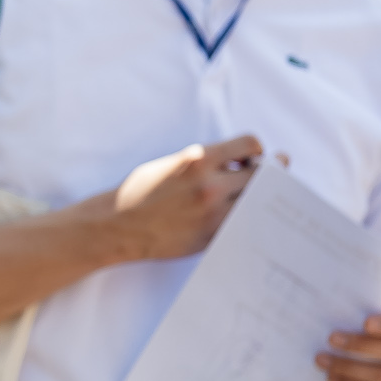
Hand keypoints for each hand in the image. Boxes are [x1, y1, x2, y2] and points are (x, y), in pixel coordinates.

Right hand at [108, 134, 262, 261]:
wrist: (115, 226)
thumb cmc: (140, 192)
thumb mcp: (173, 163)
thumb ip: (208, 161)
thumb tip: (243, 162)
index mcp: (198, 160)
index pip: (250, 144)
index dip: (256, 150)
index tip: (253, 157)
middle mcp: (209, 186)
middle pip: (263, 174)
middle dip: (265, 174)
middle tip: (261, 178)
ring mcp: (212, 214)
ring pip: (257, 201)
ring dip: (256, 198)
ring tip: (246, 198)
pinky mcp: (212, 236)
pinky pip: (243, 223)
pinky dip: (244, 217)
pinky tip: (232, 216)